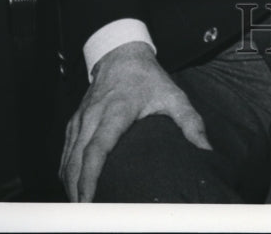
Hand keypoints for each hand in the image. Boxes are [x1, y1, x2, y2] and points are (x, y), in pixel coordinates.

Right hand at [59, 41, 210, 201]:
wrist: (122, 54)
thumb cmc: (148, 77)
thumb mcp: (173, 95)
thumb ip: (190, 122)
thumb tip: (205, 148)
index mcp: (116, 110)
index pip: (98, 148)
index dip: (90, 176)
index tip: (90, 200)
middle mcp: (93, 115)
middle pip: (76, 160)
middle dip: (77, 191)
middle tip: (87, 217)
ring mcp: (80, 119)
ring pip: (67, 159)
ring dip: (70, 186)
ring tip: (82, 211)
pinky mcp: (74, 122)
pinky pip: (64, 153)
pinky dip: (66, 174)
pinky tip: (73, 190)